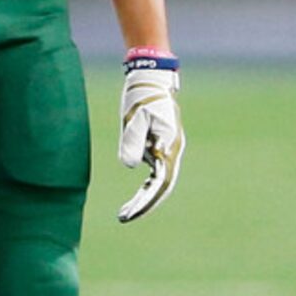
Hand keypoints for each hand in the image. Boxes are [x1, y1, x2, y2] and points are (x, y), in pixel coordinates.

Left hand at [117, 55, 183, 222]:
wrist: (151, 78)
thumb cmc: (142, 95)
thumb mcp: (134, 117)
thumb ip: (132, 141)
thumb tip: (129, 166)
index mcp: (170, 145)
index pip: (160, 182)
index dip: (146, 199)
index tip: (130, 211)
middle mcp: (172, 151)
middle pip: (162, 186)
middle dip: (145, 204)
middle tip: (123, 217)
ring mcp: (167, 150)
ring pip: (159, 182)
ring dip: (144, 199)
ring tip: (124, 213)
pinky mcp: (159, 148)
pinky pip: (155, 175)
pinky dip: (145, 188)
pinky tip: (133, 199)